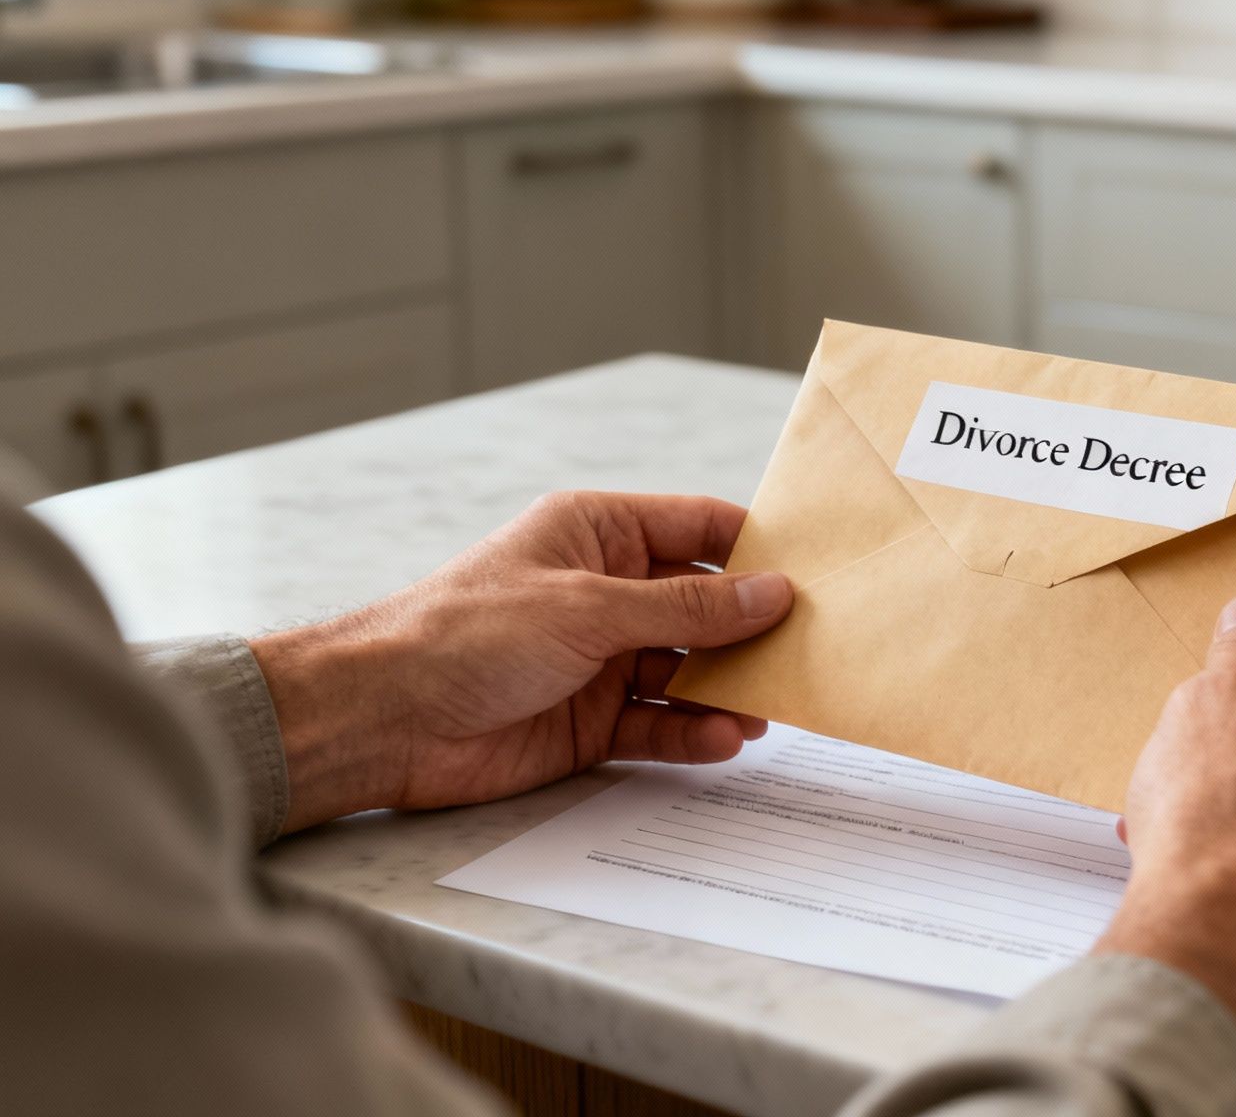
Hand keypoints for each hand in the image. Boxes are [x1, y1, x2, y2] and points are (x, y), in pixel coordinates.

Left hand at [250, 492, 792, 834]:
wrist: (383, 720)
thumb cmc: (465, 633)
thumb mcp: (589, 606)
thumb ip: (686, 607)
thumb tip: (772, 593)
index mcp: (597, 534)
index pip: (697, 529)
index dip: (756, 548)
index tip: (818, 569)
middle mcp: (605, 593)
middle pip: (703, 606)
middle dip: (754, 628)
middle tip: (816, 647)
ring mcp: (600, 660)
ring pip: (689, 670)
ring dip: (731, 688)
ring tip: (778, 704)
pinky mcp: (591, 723)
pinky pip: (661, 725)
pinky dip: (695, 732)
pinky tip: (726, 739)